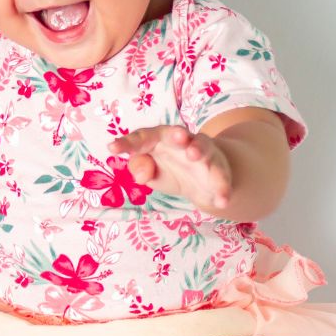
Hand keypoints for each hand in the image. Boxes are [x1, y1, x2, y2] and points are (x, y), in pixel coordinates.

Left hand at [108, 125, 232, 211]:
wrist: (202, 180)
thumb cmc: (168, 169)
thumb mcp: (150, 172)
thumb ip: (140, 168)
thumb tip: (140, 174)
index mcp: (159, 139)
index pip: (142, 137)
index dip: (128, 143)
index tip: (112, 149)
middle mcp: (182, 141)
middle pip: (177, 133)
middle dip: (177, 134)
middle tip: (176, 136)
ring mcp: (203, 154)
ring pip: (202, 148)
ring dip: (198, 150)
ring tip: (194, 156)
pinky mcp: (219, 171)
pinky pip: (221, 179)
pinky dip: (223, 189)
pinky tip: (221, 202)